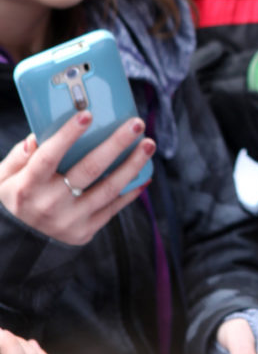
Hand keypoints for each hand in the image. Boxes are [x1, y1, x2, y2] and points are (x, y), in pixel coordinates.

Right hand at [0, 112, 153, 245]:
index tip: (88, 113)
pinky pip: (114, 207)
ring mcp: (69, 221)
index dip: (68, 135)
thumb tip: (38, 137)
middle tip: (136, 123)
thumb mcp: (4, 176)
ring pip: (109, 188)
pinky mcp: (85, 231)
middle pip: (89, 169)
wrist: (16, 240)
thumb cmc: (17, 195)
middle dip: (116, 143)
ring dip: (133, 164)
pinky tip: (145, 172)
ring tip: (148, 144)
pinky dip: (132, 189)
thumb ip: (19, 155)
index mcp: (27, 187)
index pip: (48, 157)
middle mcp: (49, 205)